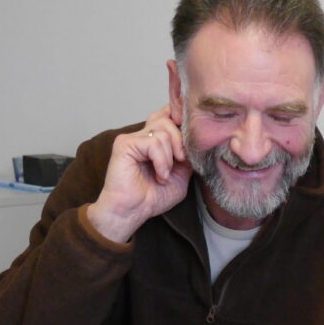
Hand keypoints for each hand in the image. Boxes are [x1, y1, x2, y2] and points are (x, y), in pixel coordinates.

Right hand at [85, 105, 193, 242]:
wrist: (133, 212)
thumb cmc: (153, 197)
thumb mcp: (182, 175)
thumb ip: (188, 155)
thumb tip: (198, 139)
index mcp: (156, 138)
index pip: (170, 113)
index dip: (183, 119)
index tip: (193, 137)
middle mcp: (144, 134)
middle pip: (169, 118)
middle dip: (182, 141)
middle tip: (181, 162)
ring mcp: (133, 138)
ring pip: (164, 130)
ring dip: (171, 157)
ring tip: (165, 174)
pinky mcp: (125, 144)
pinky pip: (154, 142)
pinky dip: (162, 161)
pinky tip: (159, 175)